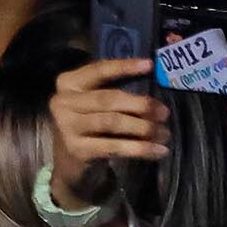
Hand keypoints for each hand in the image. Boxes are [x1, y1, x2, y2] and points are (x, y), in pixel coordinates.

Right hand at [47, 55, 170, 215]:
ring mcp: (67, 126)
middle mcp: (62, 102)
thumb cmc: (88, 124)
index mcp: (67, 83)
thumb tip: (150, 83)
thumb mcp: (91, 103)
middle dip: (139, 104)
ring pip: (112, 122)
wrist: (68, 161)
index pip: (98, 70)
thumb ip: (111, 91)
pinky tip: (159, 151)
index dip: (123, 67)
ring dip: (142, 128)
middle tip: (164, 112)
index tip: (149, 65)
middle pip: (107, 99)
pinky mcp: (78, 149)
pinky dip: (140, 148)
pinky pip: (114, 147)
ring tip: (164, 133)